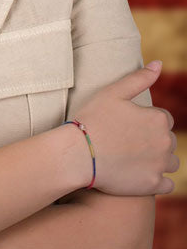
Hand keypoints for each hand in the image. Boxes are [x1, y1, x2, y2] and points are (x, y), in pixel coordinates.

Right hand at [73, 60, 178, 195]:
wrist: (79, 153)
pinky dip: (156, 179)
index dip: (144, 119)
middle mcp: (165, 142)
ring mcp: (160, 165)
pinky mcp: (154, 185)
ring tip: (132, 156)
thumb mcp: (113, 92)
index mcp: (158, 118)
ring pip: (170, 162)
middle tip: (125, 140)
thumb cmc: (93, 119)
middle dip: (153, 139)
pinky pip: (167, 183)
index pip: (162, 118)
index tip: (126, 123)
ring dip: (158, 159)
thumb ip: (139, 78)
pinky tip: (138, 172)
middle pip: (167, 140)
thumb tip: (159, 64)